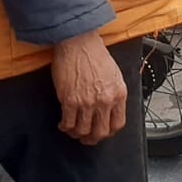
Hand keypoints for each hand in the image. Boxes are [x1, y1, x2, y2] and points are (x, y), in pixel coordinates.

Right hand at [51, 30, 127, 144]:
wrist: (78, 42)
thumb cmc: (94, 54)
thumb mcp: (114, 74)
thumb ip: (114, 93)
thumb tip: (110, 108)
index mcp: (118, 94)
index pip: (118, 124)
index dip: (109, 132)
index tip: (103, 132)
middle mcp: (105, 101)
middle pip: (101, 132)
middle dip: (93, 138)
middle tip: (87, 138)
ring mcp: (87, 102)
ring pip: (83, 131)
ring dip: (77, 134)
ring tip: (73, 130)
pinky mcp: (69, 100)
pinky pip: (68, 123)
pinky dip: (65, 127)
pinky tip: (63, 124)